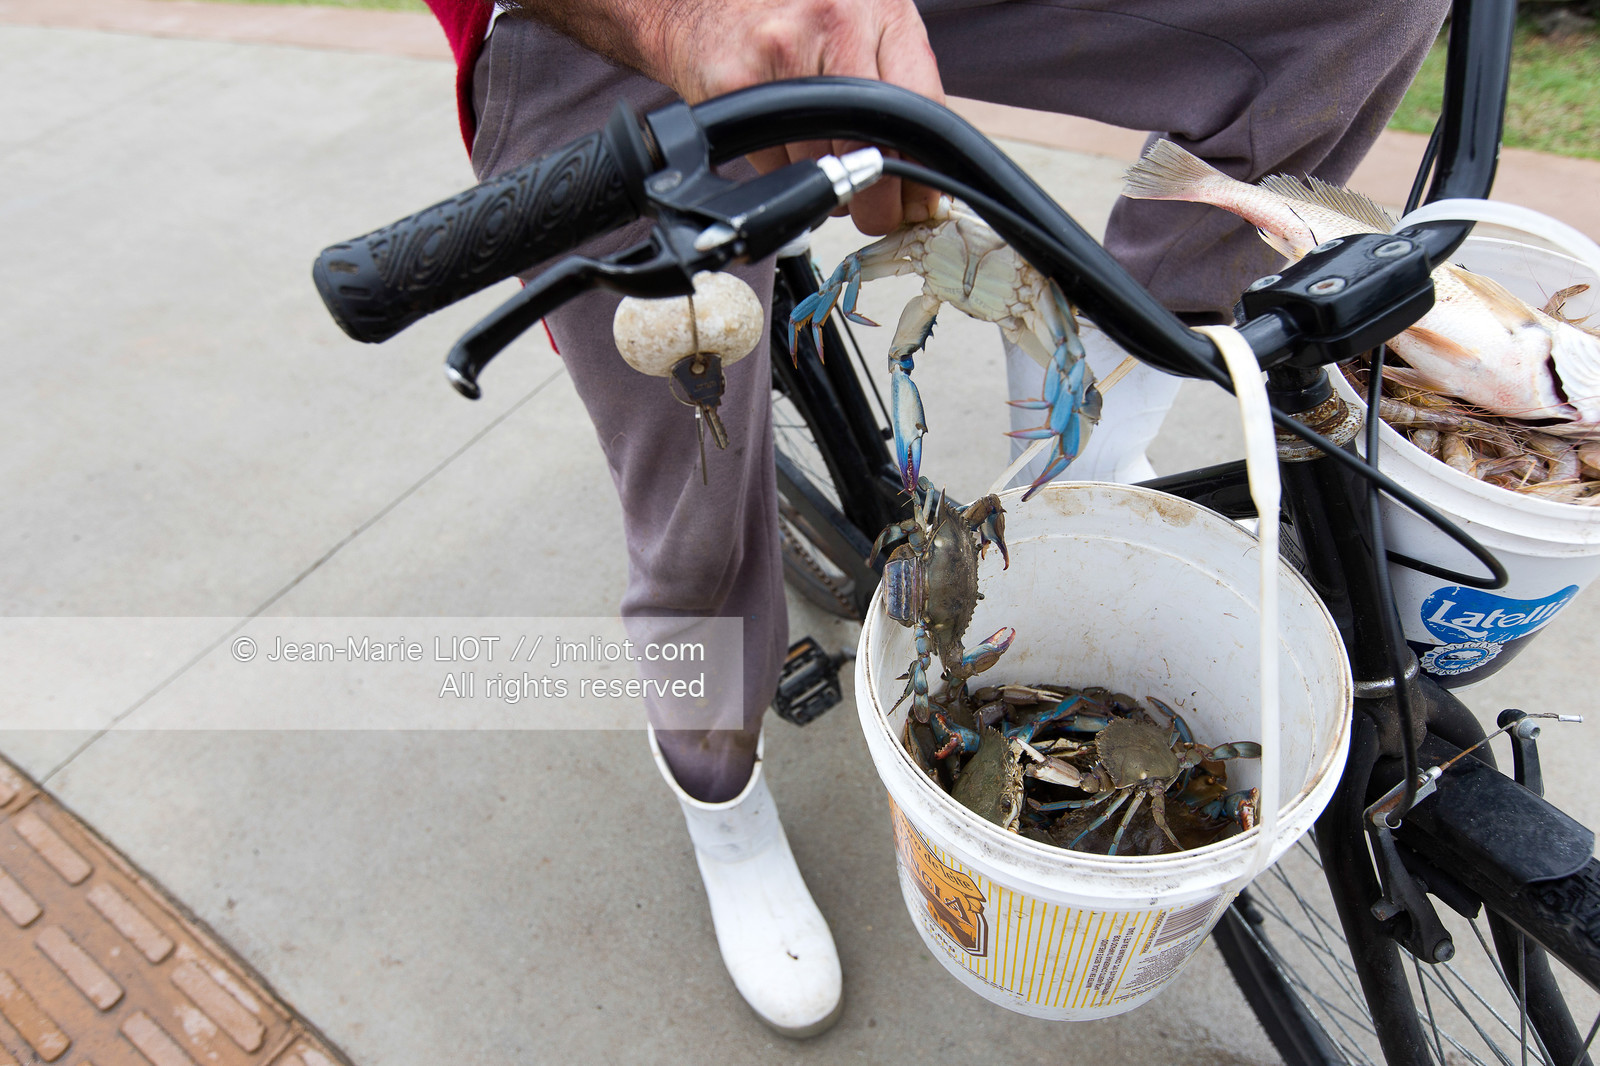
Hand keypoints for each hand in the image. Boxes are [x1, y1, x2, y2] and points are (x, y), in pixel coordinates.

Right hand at [515, 0, 943, 234]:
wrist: (704, 3)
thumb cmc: (794, 15)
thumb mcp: (864, 25)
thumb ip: (899, 84)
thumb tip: (924, 181)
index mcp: (881, 9)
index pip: (922, 104)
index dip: (925, 169)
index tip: (920, 203)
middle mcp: (834, 23)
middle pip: (869, 145)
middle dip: (877, 201)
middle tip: (876, 214)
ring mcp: (782, 54)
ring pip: (819, 164)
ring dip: (826, 186)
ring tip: (819, 159)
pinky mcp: (737, 84)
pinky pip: (773, 164)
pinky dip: (782, 172)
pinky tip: (780, 141)